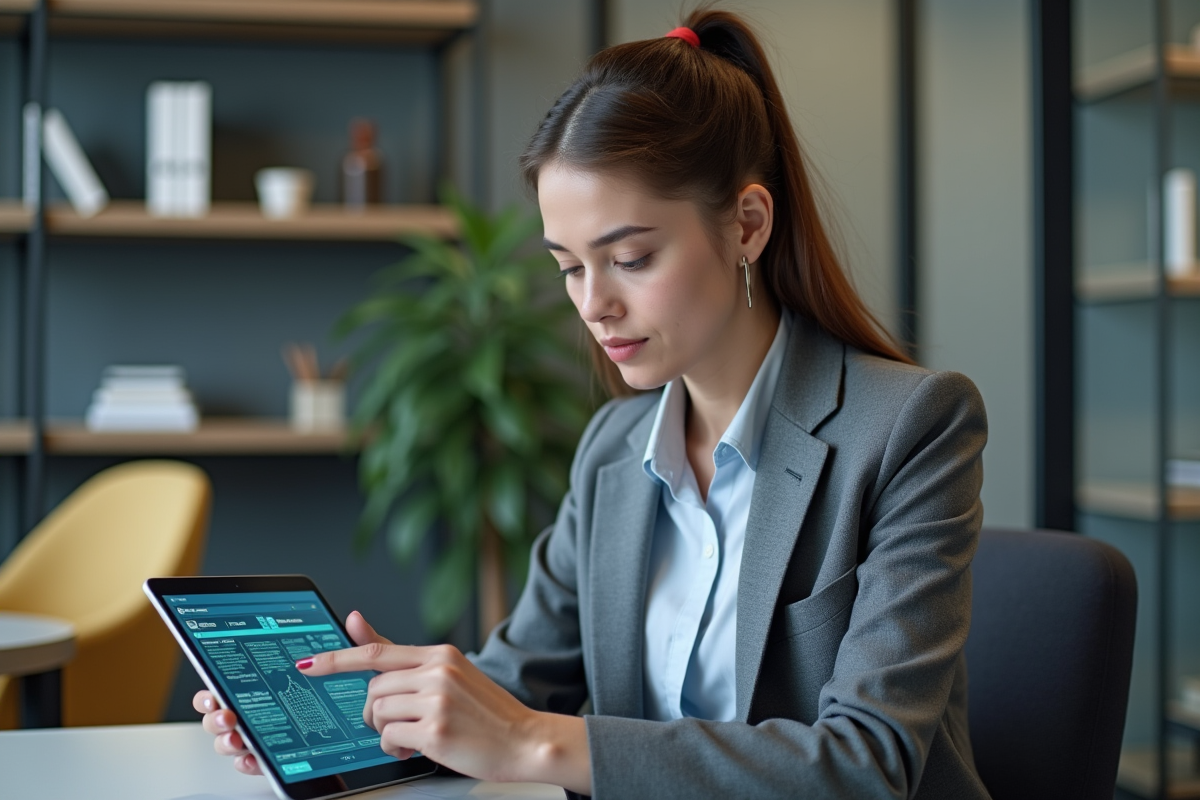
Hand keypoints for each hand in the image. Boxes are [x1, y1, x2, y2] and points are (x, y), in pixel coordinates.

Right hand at [193, 610, 390, 775]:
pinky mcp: (283, 757)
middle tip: (226, 713)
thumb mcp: (368, 666)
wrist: (388, 717)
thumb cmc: (368, 690)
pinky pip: (257, 762)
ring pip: (235, 738)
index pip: (236, 681)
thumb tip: (352, 618)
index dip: (216, 685)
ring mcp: (272, 733)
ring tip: (238, 735)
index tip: (215, 687)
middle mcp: (268, 707)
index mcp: (277, 679)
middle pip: (225, 711)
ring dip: (228, 739)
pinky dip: (249, 761)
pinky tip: (252, 757)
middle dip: (215, 714)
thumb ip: (361, 644)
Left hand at [298, 642, 590, 792]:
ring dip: (386, 732)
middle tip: (395, 724)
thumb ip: (399, 654)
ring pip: (378, 714)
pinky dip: (395, 749)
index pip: (376, 652)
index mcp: (440, 654)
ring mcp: (437, 701)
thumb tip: (355, 619)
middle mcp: (438, 672)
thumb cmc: (486, 711)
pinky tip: (417, 748)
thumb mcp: (448, 673)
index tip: (306, 665)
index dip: (336, 659)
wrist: (526, 740)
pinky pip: (389, 739)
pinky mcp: (435, 732)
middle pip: (373, 691)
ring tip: (412, 736)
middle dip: (374, 713)